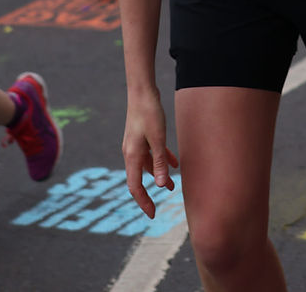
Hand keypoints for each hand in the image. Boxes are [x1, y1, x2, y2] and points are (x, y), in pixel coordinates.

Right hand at [122, 94, 177, 217]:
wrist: (142, 90)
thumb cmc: (149, 112)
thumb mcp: (158, 138)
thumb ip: (159, 162)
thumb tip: (160, 185)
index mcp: (132, 156)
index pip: (135, 187)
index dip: (143, 202)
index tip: (152, 214)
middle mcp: (131, 153)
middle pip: (138, 179)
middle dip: (149, 193)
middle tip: (157, 208)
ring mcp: (135, 145)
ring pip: (147, 167)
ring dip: (159, 176)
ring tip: (172, 186)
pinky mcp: (141, 137)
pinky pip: (150, 154)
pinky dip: (161, 161)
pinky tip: (174, 163)